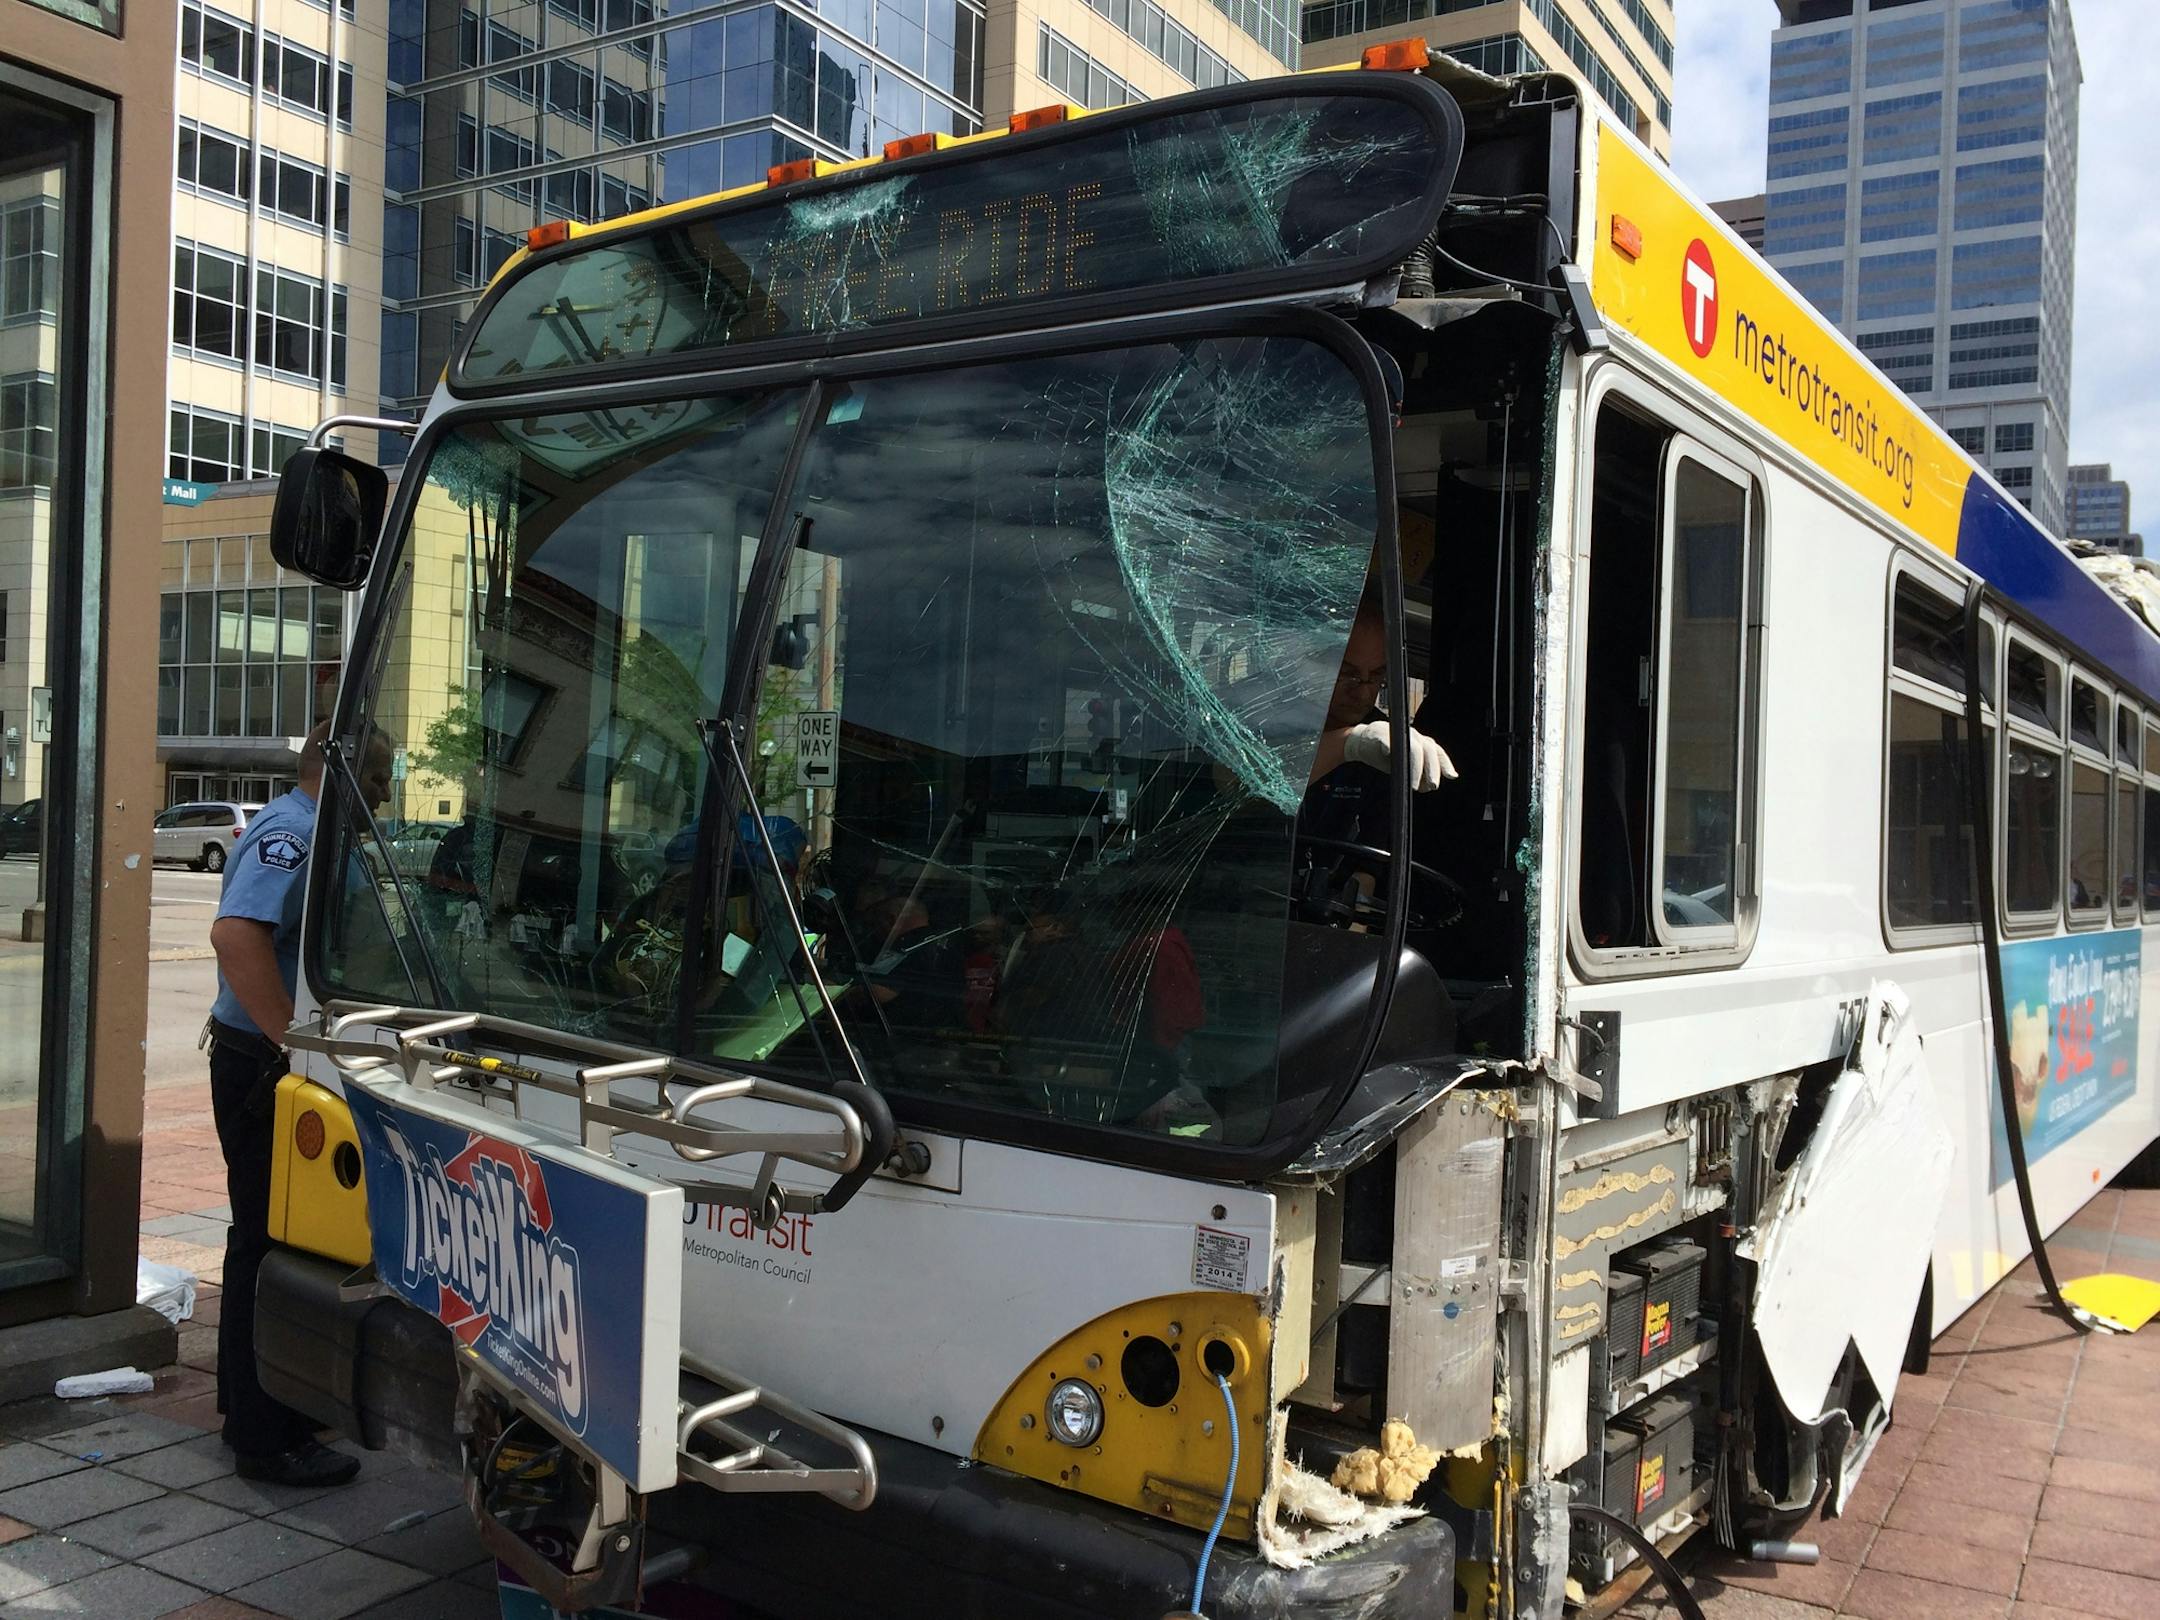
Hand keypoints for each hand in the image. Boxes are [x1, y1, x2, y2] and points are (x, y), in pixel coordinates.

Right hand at [1341, 720, 1456, 790]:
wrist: (1361, 742)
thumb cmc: (1385, 756)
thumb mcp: (1404, 767)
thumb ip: (1418, 775)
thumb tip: (1428, 787)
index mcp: (1419, 742)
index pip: (1436, 751)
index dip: (1445, 763)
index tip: (1452, 776)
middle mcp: (1411, 735)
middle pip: (1427, 748)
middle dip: (1432, 768)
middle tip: (1432, 786)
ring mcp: (1395, 733)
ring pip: (1411, 746)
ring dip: (1415, 765)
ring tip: (1413, 783)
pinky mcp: (1378, 734)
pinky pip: (1385, 739)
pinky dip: (1387, 745)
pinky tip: (1388, 753)